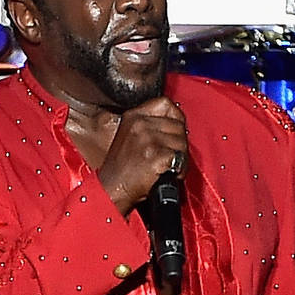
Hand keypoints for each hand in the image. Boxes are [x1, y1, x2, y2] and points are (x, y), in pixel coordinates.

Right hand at [96, 97, 186, 213]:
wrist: (111, 190)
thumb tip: (175, 122)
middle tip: (168, 156)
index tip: (173, 129)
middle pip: (178, 124)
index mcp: (133, 116)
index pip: (165, 104)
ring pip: (182, 142)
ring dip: (180, 158)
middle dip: (179, 142)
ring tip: (166, 166)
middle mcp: (140, 124)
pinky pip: (181, 158)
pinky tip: (167, 173)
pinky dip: (179, 170)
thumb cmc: (121, 169)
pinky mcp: (156, 155)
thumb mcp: (128, 136)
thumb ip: (149, 125)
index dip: (175, 117)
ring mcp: (148, 139)